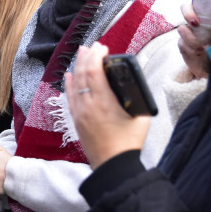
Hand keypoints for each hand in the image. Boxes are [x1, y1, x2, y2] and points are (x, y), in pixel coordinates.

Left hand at [65, 44, 150, 168]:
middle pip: (83, 74)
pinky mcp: (76, 120)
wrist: (112, 164)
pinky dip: (69, 84)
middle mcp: (88, 105)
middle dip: (87, 57)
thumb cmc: (129, 142)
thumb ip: (137, 98)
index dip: (96, 57)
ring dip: (78, 67)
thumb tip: (134, 85)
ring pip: (75, 84)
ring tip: (82, 53)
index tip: (102, 47)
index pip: (95, 72)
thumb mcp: (141, 117)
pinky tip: (70, 75)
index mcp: (104, 102)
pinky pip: (69, 97)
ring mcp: (79, 112)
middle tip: (92, 46)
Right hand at [178, 0, 210, 78]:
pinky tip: (199, 52)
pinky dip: (191, 48)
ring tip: (203, 47)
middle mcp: (198, 21)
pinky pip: (182, 43)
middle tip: (195, 23)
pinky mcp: (183, 44)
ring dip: (192, 38)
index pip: (206, 0)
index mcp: (210, 16)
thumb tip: (209, 2)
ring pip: (183, 29)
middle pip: (186, 7)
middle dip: (188, 13)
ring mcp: (189, 32)